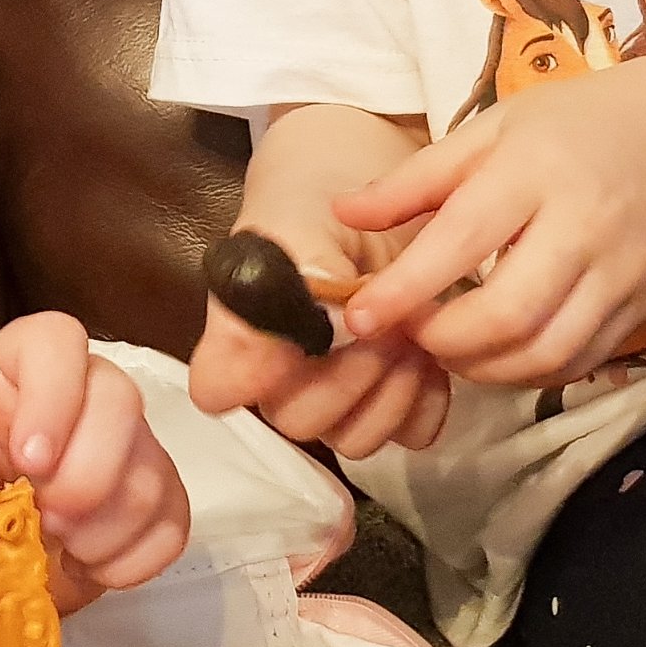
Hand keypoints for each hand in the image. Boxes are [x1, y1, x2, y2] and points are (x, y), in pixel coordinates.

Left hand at [0, 312, 191, 608]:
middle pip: (122, 402)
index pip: (58, 341)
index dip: (54, 396)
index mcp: (18, 367)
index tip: (28, 460)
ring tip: (54, 546)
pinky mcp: (155, 501)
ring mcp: (128, 447)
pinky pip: (172, 525)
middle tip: (44, 519)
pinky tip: (83, 564)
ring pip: (151, 471)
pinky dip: (130, 559)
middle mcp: (84, 393)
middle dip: (86, 475)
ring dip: (103, 527)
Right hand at [189, 218, 448, 456]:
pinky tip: (427, 354)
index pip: (218, 388)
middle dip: (348, 374)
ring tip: (409, 333)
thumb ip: (292, 278)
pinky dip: (426, 397)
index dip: (252, 375)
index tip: (297, 339)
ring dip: (391, 388)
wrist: (372, 208)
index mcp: (239, 338)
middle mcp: (280, 385)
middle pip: (301, 420)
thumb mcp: (296, 228)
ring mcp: (336, 406)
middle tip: (382, 324)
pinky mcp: (393, 409)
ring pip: (356, 438)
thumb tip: (282, 342)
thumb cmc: (317, 213)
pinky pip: (412, 433)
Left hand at [340, 65, 645, 387]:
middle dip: (444, 341)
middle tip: (409, 335)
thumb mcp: (489, 130)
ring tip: (448, 350)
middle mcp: (582, 226)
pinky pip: (580, 361)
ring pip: (547, 351)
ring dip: (483, 369)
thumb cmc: (570, 128)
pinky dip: (529, 373)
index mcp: (533, 172)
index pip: (461, 240)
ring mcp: (619, 273)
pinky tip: (497, 356)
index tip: (359, 318)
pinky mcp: (642, 306)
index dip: (406, 289)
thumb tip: (344, 213)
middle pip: (508, 313)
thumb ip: (416, 180)